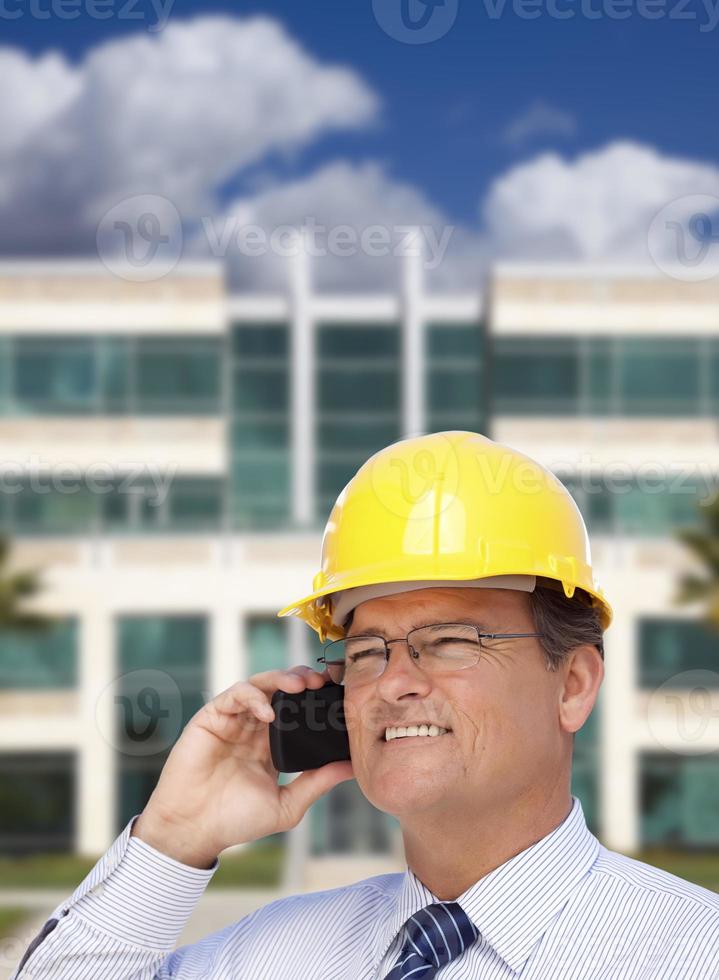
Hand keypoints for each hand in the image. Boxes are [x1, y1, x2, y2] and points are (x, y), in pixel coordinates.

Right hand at [131, 666, 353, 867]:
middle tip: (319, 681)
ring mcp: (232, 720)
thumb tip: (351, 768)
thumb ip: (316, 783)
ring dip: (279, 679)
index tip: (336, 695)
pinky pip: (234, 696)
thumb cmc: (236, 822)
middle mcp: (253, 727)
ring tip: (298, 685)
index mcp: (271, 744)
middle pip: (279, 690)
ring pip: (258, 685)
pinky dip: (252, 697)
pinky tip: (267, 712)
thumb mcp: (286, 805)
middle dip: (300, 679)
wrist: (194, 830)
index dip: (314, 698)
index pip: (296, 710)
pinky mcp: (211, 718)